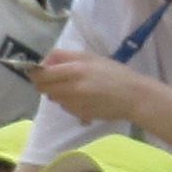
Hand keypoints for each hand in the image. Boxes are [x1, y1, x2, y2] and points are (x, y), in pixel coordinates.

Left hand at [27, 41, 150, 122]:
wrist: (135, 97)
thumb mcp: (91, 57)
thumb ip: (65, 57)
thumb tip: (44, 60)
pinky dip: (68, 102)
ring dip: (57, 93)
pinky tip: (84, 98)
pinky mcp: (79, 114)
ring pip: (53, 98)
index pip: (41, 75)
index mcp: (75, 70)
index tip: (39, 71)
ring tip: (75, 87)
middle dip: (45, 83)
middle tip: (57, 79)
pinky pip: (65, 107)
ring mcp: (75, 103)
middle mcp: (72, 88)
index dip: (36, 73)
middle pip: (43, 88)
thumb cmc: (115, 73)